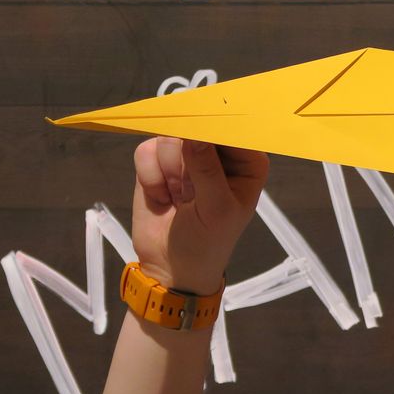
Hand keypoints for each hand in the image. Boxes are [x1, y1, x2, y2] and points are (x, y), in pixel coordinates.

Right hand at [129, 136, 268, 294]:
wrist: (171, 268)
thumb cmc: (207, 242)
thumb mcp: (216, 209)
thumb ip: (207, 168)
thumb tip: (193, 131)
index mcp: (247, 160)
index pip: (233, 127)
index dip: (213, 127)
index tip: (199, 138)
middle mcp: (218, 151)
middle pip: (195, 126)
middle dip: (187, 161)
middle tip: (192, 192)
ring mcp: (185, 153)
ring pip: (167, 137)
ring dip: (169, 173)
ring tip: (180, 198)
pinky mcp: (157, 161)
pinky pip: (146, 151)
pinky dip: (150, 177)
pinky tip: (163, 196)